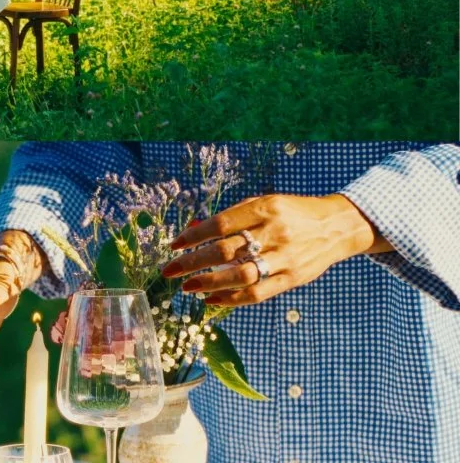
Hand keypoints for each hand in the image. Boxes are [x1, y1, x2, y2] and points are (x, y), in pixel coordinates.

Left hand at [161, 192, 384, 308]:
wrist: (334, 227)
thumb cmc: (291, 212)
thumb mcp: (264, 204)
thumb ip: (233, 217)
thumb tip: (195, 230)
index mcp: (264, 208)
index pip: (221, 224)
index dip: (194, 235)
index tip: (174, 245)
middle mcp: (274, 232)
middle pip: (226, 250)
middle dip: (194, 261)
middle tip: (170, 271)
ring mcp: (284, 257)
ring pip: (240, 275)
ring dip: (209, 283)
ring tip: (188, 287)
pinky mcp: (292, 279)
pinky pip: (258, 293)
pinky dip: (232, 299)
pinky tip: (212, 300)